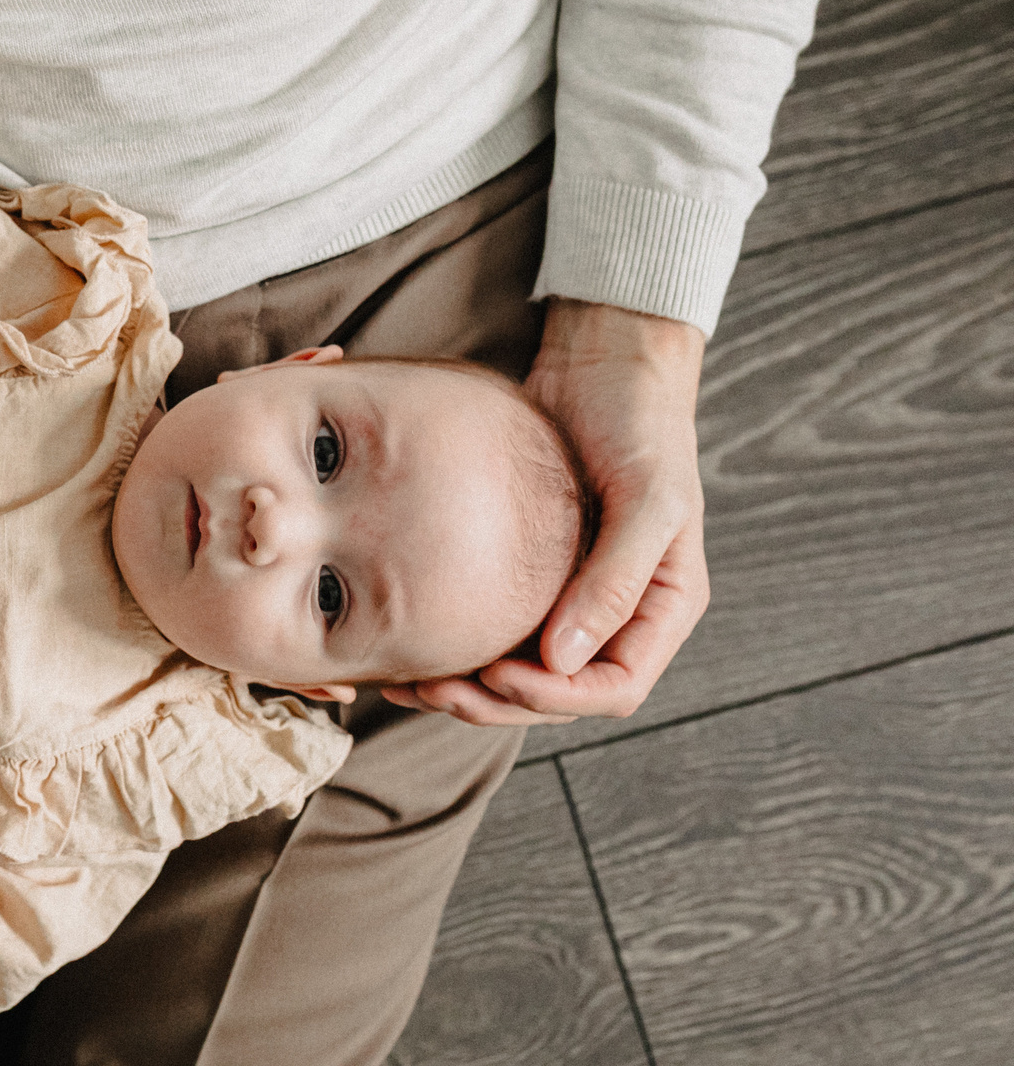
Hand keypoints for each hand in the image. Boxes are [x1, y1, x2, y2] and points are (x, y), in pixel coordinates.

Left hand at [386, 298, 709, 725]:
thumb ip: (615, 579)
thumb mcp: (647, 496)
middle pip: (557, 692)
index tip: (497, 678)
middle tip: (433, 692)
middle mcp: (615, 613)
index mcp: (660, 608)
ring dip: (467, 687)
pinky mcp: (524, 572)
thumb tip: (566, 660)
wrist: (606, 363)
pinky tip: (406, 645)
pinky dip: (455, 644)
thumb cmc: (641, 421)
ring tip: (409, 685)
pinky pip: (492, 626)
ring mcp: (567, 595)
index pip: (613, 688)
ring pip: (519, 669)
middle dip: (496, 702)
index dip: (556, 698)